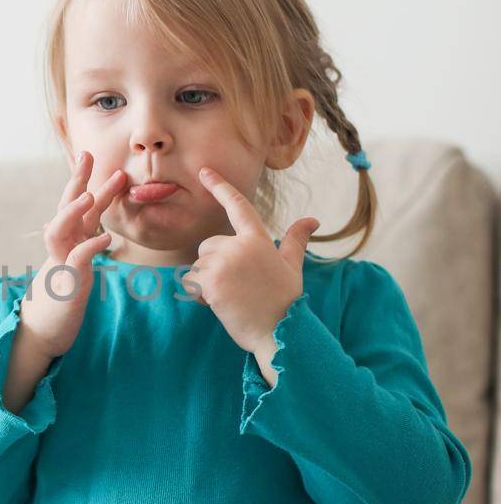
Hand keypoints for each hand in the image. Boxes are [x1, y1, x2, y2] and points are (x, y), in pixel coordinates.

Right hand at [19, 151, 124, 358]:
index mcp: (67, 240)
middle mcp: (61, 247)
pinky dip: (91, 247)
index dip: (82, 179)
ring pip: (60, 230)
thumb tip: (70, 222)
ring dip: (72, 212)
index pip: (75, 203)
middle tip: (89, 155)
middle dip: (76, 180)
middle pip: (65, 207)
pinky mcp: (67, 285)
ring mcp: (61, 264)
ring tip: (88, 195)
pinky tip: (106, 238)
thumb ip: (74, 242)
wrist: (43, 331)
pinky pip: (77, 261)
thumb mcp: (70, 265)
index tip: (89, 154)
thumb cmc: (60, 297)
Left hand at [183, 165, 319, 355]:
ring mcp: (224, 263)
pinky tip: (221, 305)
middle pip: (207, 246)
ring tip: (231, 297)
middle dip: (213, 265)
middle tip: (236, 288)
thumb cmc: (284, 301)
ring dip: (207, 282)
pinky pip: (192, 283)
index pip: (238, 206)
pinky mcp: (210, 281)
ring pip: (198, 266)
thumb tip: (312, 220)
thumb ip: (295, 240)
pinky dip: (200, 295)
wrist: (278, 332)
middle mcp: (240, 246)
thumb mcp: (291, 267)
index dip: (220, 187)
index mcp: (259, 239)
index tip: (204, 171)